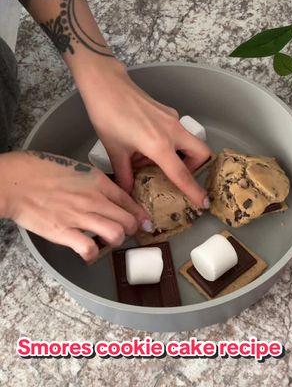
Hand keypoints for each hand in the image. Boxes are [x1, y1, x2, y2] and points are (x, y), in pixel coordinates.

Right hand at [0, 151, 150, 262]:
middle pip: (129, 220)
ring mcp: (80, 216)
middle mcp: (94, 199)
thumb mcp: (76, 168)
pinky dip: (92, 254)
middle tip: (125, 232)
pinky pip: (90, 249)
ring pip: (117, 234)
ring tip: (107, 241)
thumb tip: (105, 193)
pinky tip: (88, 250)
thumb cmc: (40, 170)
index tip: (145, 222)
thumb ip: (94, 182)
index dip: (141, 215)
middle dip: (131, 229)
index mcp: (98, 182)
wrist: (15, 180)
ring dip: (115, 241)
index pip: (129, 201)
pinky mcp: (64, 232)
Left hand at [77, 61, 211, 207]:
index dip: (194, 191)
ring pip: (190, 141)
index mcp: (159, 145)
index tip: (204, 202)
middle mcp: (172, 132)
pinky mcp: (168, 112)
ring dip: (181, 154)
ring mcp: (172, 119)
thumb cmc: (108, 116)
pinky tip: (146, 144)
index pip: (182, 174)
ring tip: (154, 160)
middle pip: (202, 153)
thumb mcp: (115, 151)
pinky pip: (178, 131)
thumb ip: (125, 175)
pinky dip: (170, 142)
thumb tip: (127, 193)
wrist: (106, 84)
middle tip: (178, 175)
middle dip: (196, 167)